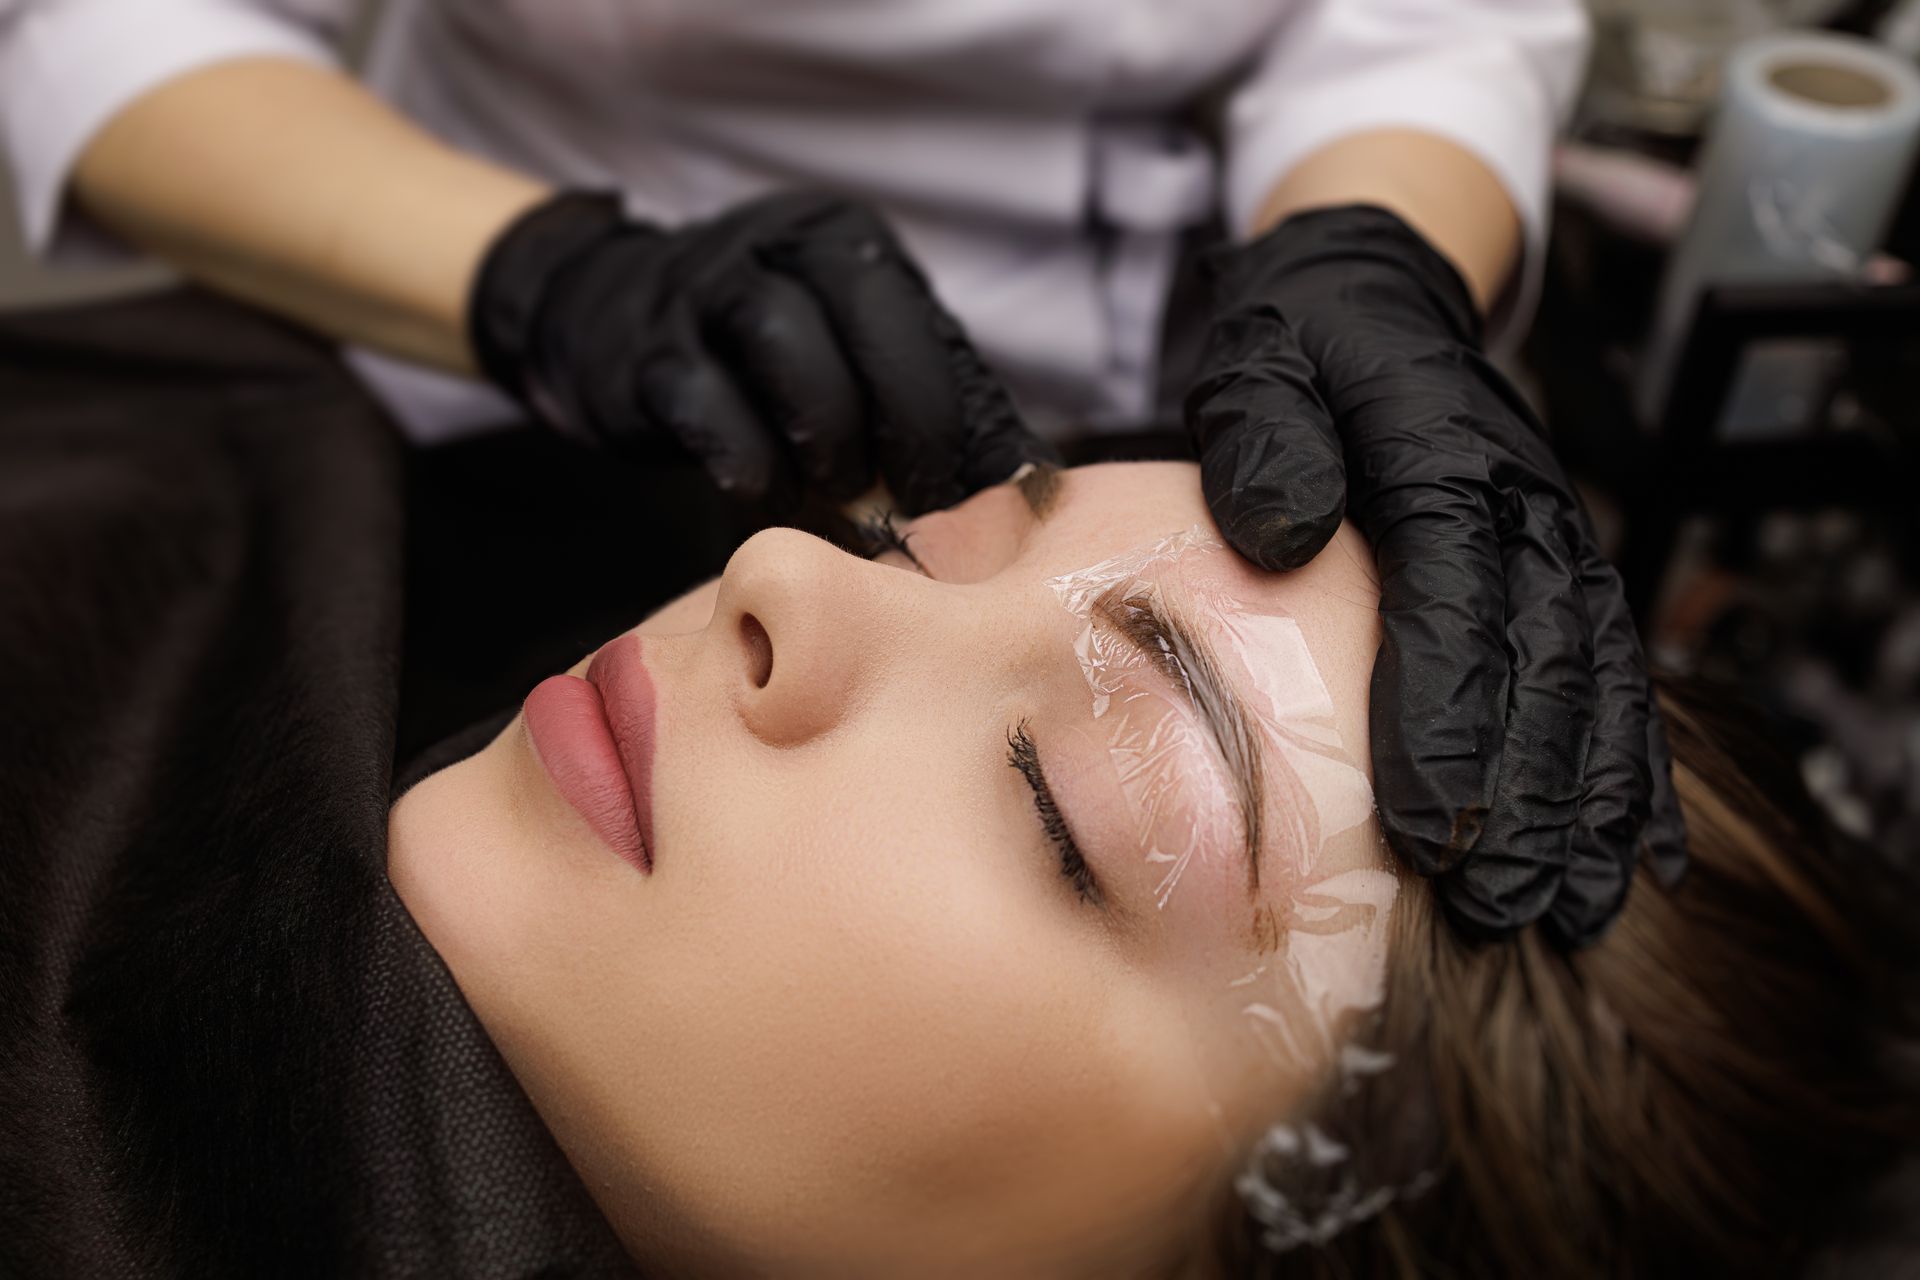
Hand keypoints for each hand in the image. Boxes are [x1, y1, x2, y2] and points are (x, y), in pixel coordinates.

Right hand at [469, 190, 1052, 513]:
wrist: (601, 318)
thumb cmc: (755, 361)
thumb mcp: (843, 351)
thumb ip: (923, 397)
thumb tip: (1030, 483)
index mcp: (846, 244)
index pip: (922, 316)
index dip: (954, 415)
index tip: (972, 497)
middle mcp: (780, 245)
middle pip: (866, 312)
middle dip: (906, 417)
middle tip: (916, 500)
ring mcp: (705, 291)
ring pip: (787, 343)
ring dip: (828, 436)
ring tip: (838, 492)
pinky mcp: (647, 354)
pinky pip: (706, 404)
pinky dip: (749, 461)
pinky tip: (766, 495)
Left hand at [1186, 205, 1685, 945]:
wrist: (1374, 296)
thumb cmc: (1304, 346)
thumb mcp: (1261, 362)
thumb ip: (1265, 436)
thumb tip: (1278, 532)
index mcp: (1443, 457)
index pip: (1455, 602)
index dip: (1450, 719)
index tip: (1428, 825)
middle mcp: (1522, 507)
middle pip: (1544, 664)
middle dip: (1527, 796)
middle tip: (1500, 906)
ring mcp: (1556, 542)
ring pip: (1596, 683)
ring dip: (1588, 803)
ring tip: (1570, 909)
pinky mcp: (1563, 571)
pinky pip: (1617, 675)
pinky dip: (1631, 769)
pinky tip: (1633, 856)